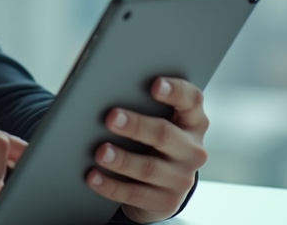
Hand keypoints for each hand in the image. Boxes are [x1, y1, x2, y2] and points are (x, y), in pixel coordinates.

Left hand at [85, 77, 208, 222]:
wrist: (162, 185)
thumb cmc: (153, 140)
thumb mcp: (157, 121)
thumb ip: (142, 105)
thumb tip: (105, 91)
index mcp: (192, 121)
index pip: (191, 100)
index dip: (175, 91)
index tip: (155, 84)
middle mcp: (192, 149)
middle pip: (165, 134)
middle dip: (137, 126)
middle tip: (111, 118)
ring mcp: (181, 178)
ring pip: (149, 168)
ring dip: (122, 160)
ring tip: (100, 151)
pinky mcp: (166, 201)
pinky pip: (136, 194)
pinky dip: (111, 185)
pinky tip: (93, 176)